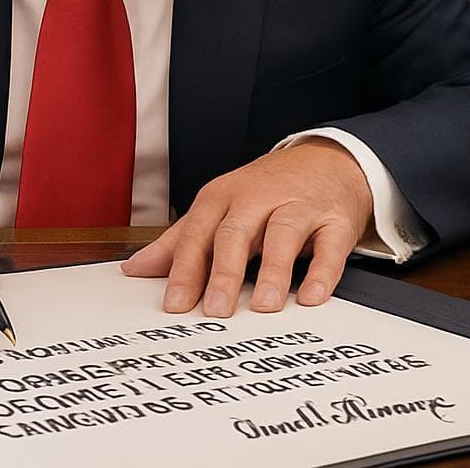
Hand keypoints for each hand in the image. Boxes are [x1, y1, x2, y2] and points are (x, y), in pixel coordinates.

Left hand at [120, 139, 370, 316]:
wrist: (327, 159)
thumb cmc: (265, 190)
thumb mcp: (219, 208)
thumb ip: (179, 242)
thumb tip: (135, 269)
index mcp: (223, 197)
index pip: (198, 233)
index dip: (185, 269)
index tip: (175, 305)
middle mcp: (258, 199)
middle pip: (236, 232)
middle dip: (224, 272)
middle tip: (216, 311)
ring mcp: (299, 207)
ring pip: (282, 235)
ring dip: (272, 271)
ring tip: (263, 307)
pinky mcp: (335, 220)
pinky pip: (330, 246)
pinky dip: (322, 272)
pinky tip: (311, 298)